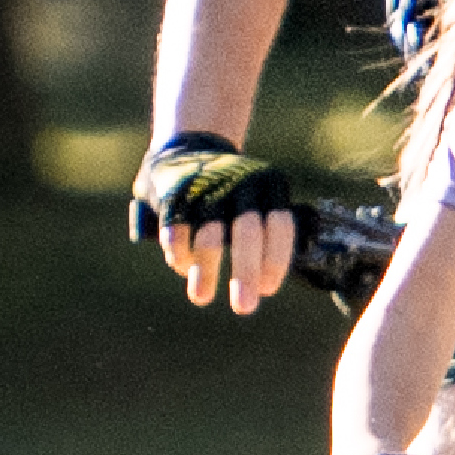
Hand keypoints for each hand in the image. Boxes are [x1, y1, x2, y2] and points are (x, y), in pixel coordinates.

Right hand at [131, 135, 302, 322]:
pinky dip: (178, 253)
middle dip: (246, 275)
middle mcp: (239, 184)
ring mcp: (206, 187)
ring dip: (205, 271)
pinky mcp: (174, 193)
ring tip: (202, 297)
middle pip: (247, 235)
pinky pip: (177, 232)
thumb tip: (263, 283)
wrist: (186, 147)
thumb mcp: (255, 198)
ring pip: (210, 237)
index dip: (275, 261)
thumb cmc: (229, 191)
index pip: (279, 226)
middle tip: (244, 308)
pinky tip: (182, 266)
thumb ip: (262, 234)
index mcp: (267, 186)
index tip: (266, 289)